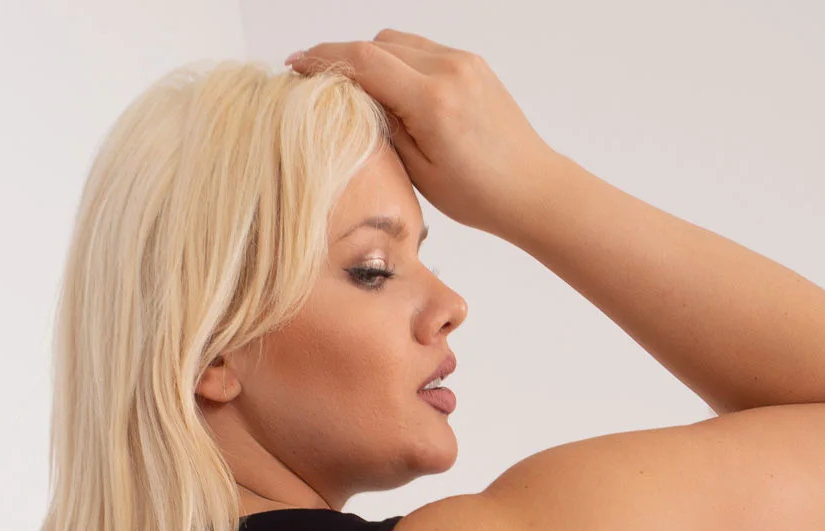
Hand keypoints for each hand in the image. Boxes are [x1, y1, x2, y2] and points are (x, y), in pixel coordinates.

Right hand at [286, 31, 557, 241]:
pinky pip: (423, 50)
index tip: (295, 64)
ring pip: (400, 42)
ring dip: (372, 58)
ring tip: (353, 89)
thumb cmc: (477, 194)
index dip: (324, 59)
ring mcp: (463, 62)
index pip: (365, 62)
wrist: (530, 187)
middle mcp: (449, 70)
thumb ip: (384, 127)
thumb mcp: (418, 171)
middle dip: (343, 58)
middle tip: (318, 82)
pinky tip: (389, 89)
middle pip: (379, 44)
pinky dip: (398, 61)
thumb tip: (353, 98)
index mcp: (433, 100)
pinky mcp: (471, 63)